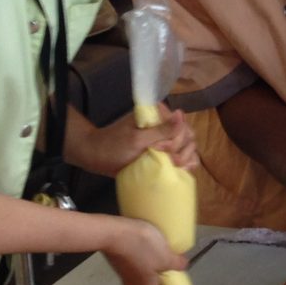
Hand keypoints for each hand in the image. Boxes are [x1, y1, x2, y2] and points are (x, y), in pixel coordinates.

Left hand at [70, 104, 198, 175]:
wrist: (96, 157)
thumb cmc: (113, 146)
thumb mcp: (137, 139)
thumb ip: (161, 130)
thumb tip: (181, 114)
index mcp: (159, 115)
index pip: (182, 127)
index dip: (175, 141)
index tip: (157, 149)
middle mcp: (165, 125)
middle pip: (189, 138)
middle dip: (180, 151)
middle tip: (164, 160)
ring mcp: (166, 140)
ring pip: (189, 148)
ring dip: (184, 159)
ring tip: (169, 166)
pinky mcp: (164, 153)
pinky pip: (183, 158)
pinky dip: (186, 165)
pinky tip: (180, 170)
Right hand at [101, 216, 185, 284]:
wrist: (112, 233)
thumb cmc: (142, 247)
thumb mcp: (166, 256)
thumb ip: (177, 264)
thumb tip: (183, 265)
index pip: (165, 281)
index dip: (169, 267)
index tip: (171, 254)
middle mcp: (133, 284)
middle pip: (154, 271)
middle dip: (158, 259)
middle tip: (162, 245)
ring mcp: (122, 272)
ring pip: (143, 262)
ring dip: (148, 252)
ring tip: (151, 239)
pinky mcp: (115, 259)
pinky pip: (132, 254)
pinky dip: (137, 247)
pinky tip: (139, 237)